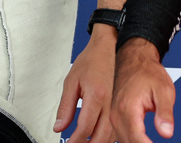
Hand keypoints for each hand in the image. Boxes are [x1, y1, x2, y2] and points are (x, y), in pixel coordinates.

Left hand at [55, 27, 117, 142]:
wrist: (110, 46)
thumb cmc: (92, 60)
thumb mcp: (72, 81)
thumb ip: (65, 107)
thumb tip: (59, 126)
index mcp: (96, 95)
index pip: (85, 128)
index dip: (74, 141)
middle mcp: (110, 102)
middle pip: (100, 137)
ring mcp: (118, 105)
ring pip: (111, 136)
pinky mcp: (122, 106)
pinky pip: (117, 128)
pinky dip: (108, 138)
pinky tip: (98, 138)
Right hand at [111, 38, 174, 142]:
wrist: (134, 59)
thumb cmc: (148, 72)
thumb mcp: (164, 89)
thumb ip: (165, 113)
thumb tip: (166, 133)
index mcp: (128, 108)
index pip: (137, 139)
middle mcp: (117, 114)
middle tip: (158, 140)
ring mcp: (114, 116)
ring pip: (124, 141)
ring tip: (150, 141)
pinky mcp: (115, 117)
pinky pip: (122, 135)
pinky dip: (132, 140)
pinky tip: (143, 140)